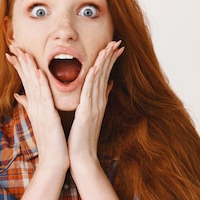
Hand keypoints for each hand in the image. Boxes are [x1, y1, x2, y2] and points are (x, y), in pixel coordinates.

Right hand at [6, 46, 68, 173]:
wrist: (54, 162)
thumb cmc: (51, 142)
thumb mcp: (41, 121)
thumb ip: (31, 106)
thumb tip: (20, 96)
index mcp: (35, 106)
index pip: (26, 81)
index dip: (20, 65)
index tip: (14, 50)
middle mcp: (35, 106)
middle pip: (26, 79)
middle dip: (20, 61)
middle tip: (12, 44)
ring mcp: (40, 111)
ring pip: (33, 85)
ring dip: (28, 67)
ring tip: (23, 51)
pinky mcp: (48, 118)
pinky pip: (43, 98)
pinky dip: (40, 85)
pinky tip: (38, 73)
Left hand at [68, 41, 123, 172]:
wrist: (81, 157)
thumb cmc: (81, 138)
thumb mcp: (90, 115)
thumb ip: (97, 99)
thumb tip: (108, 85)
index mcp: (98, 101)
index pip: (105, 76)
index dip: (110, 60)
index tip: (116, 47)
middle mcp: (99, 102)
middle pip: (105, 74)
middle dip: (111, 57)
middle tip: (118, 41)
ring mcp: (94, 107)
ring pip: (100, 80)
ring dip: (104, 63)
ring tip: (109, 48)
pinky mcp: (86, 113)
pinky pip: (90, 93)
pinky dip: (93, 80)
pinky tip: (94, 68)